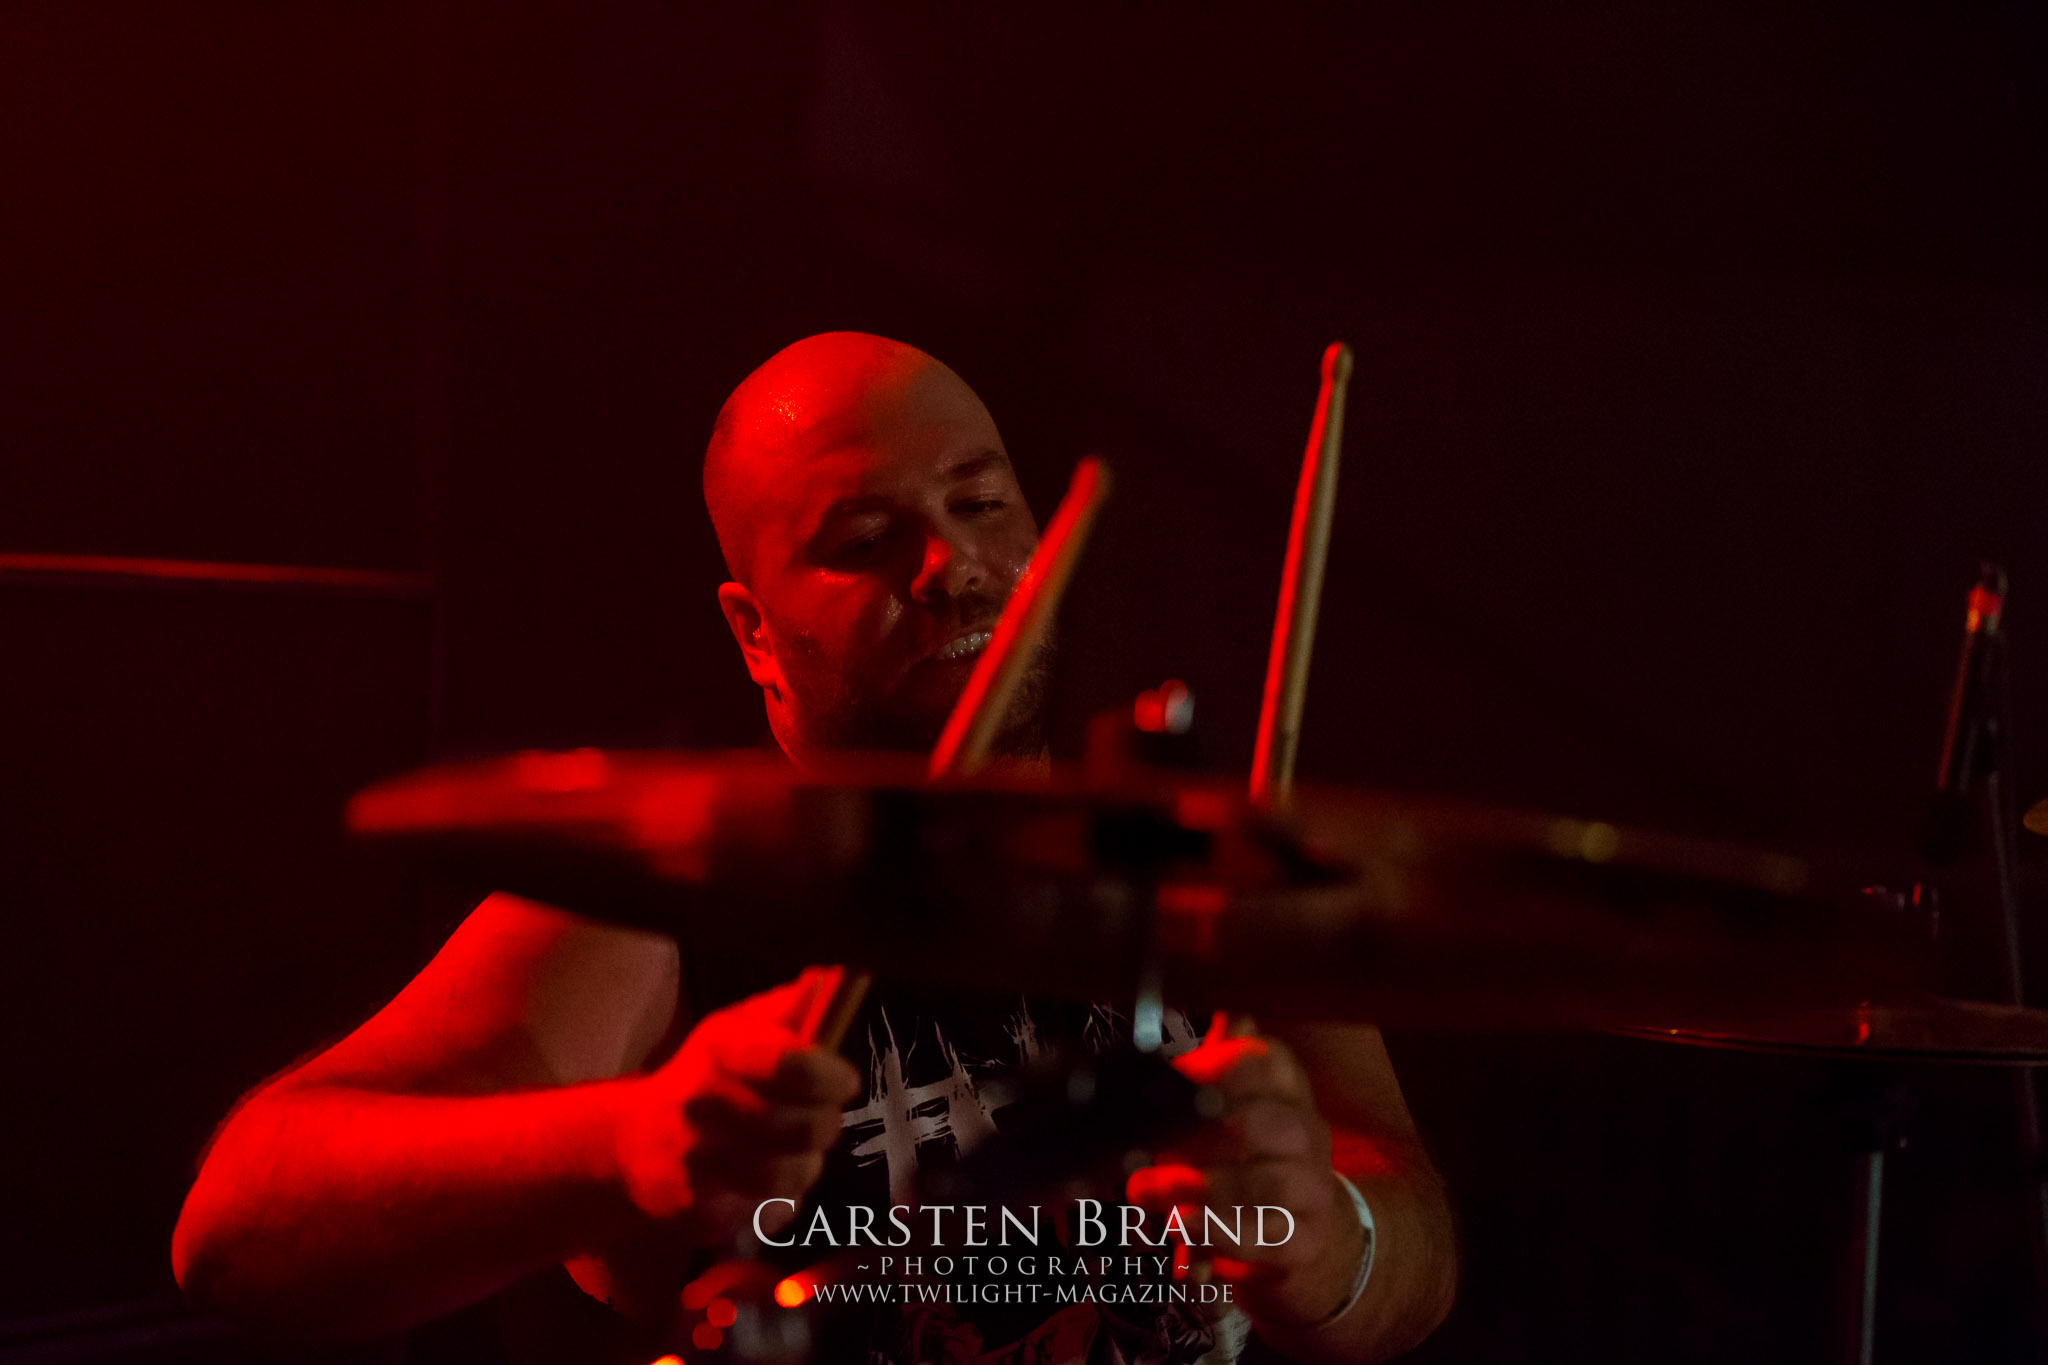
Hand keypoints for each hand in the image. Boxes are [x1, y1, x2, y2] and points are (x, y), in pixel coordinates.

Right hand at [614, 972, 860, 1245]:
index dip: (833, 1077)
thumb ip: (789, 1008)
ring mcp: (697, 1161)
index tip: (843, 1082)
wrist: (630, 1144)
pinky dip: (781, 1201)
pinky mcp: (699, 1210)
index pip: (794, 1065)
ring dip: (807, 1165)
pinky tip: (764, 1184)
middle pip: (805, 1126)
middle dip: (825, 1125)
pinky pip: (771, 1212)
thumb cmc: (704, 1077)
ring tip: (795, 1154)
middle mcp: (702, 1102)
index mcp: (719, 1048)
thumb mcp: (737, 1030)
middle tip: (820, 1121)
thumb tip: (836, 979)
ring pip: (794, 1174)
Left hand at [1126, 1018, 1363, 1326]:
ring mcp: (1311, 1190)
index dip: (1223, 1064)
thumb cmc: (1251, 1159)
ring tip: (1151, 1193)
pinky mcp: (1303, 1242)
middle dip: (1208, 1127)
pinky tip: (1179, 1234)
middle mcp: (1305, 1134)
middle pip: (1272, 1120)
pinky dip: (1219, 1237)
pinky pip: (1266, 1240)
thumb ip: (1209, 1070)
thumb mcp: (1229, 1110)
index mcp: (1286, 1091)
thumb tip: (1199, 1028)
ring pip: (1274, 1184)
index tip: (1175, 1073)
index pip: (1271, 1061)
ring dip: (1208, 1188)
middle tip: (1150, 1140)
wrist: (1310, 1234)